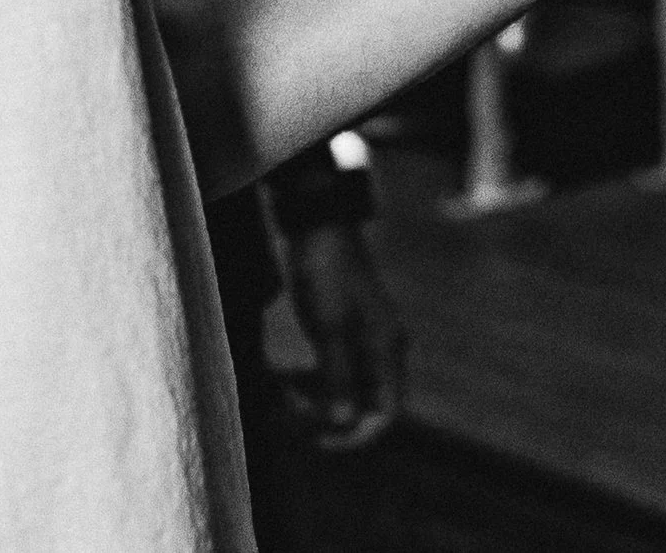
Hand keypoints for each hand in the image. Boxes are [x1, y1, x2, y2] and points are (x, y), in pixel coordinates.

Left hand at [282, 222, 405, 450]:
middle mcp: (380, 350)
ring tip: (278, 399)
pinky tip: (282, 382)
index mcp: (387, 348)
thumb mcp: (331, 327)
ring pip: (342, 394)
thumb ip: (339, 376)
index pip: (386, 412)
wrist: (317, 227)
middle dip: (325, 419)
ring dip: (312, 404)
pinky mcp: (341, 337)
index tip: (319, 438)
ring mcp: (361, 344)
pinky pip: (329, 376)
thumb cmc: (327, 273)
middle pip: (361, 407)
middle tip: (288, 414)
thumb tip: (345, 422)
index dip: (356, 435)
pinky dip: (308, 385)